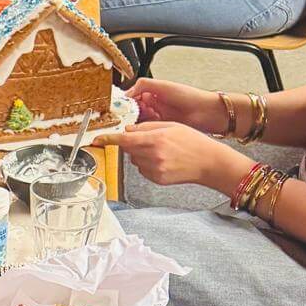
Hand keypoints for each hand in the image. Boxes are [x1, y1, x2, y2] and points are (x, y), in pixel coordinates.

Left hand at [108, 122, 251, 191]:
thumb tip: (128, 130)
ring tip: (162, 151)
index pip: (125, 139)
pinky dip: (148, 164)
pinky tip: (164, 161)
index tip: (97, 140)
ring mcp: (154, 169)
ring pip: (135, 160)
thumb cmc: (193, 142)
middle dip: (133, 143)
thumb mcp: (171, 126)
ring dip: (141, 154)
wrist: (209, 162)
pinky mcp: (156, 179)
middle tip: (151, 140)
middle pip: (128, 149)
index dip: (108, 139)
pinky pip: (143, 170)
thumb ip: (147, 127)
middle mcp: (153, 155)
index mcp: (156, 139)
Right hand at [128, 78, 224, 131]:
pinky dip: (145, 131)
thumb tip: (126, 91)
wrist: (207, 112)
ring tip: (137, 123)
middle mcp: (154, 106)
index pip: (132, 98)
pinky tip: (146, 130)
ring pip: (139, 122)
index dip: (125, 103)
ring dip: (137, 123)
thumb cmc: (189, 96)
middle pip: (133, 112)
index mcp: (153, 93)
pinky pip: (149, 131)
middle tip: (126, 119)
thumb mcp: (164, 86)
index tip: (118, 109)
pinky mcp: (162, 130)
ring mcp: (158, 118)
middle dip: (129, 115)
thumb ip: (144, 85)